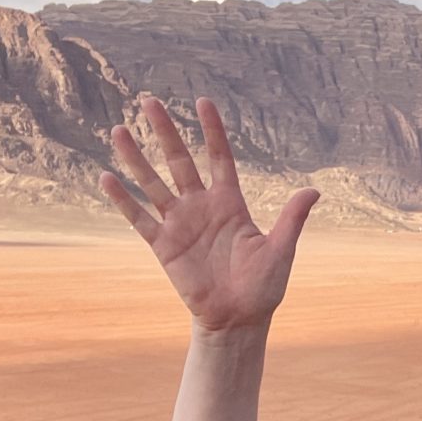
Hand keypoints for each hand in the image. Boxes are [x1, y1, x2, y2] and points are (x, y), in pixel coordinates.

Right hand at [102, 97, 320, 331]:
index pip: (220, 158)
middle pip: (179, 161)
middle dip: (165, 131)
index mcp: (230, 204)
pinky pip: (139, 219)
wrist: (238, 320)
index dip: (212, 131)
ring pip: (153, 184)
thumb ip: (292, 218)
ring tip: (118, 129)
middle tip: (148, 100)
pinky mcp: (164, 246)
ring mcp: (180, 224)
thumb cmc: (263, 287)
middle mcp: (202, 207)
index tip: (203, 101)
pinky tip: (106, 178)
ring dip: (136, 158)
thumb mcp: (281, 249)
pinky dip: (123, 200)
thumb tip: (314, 190)